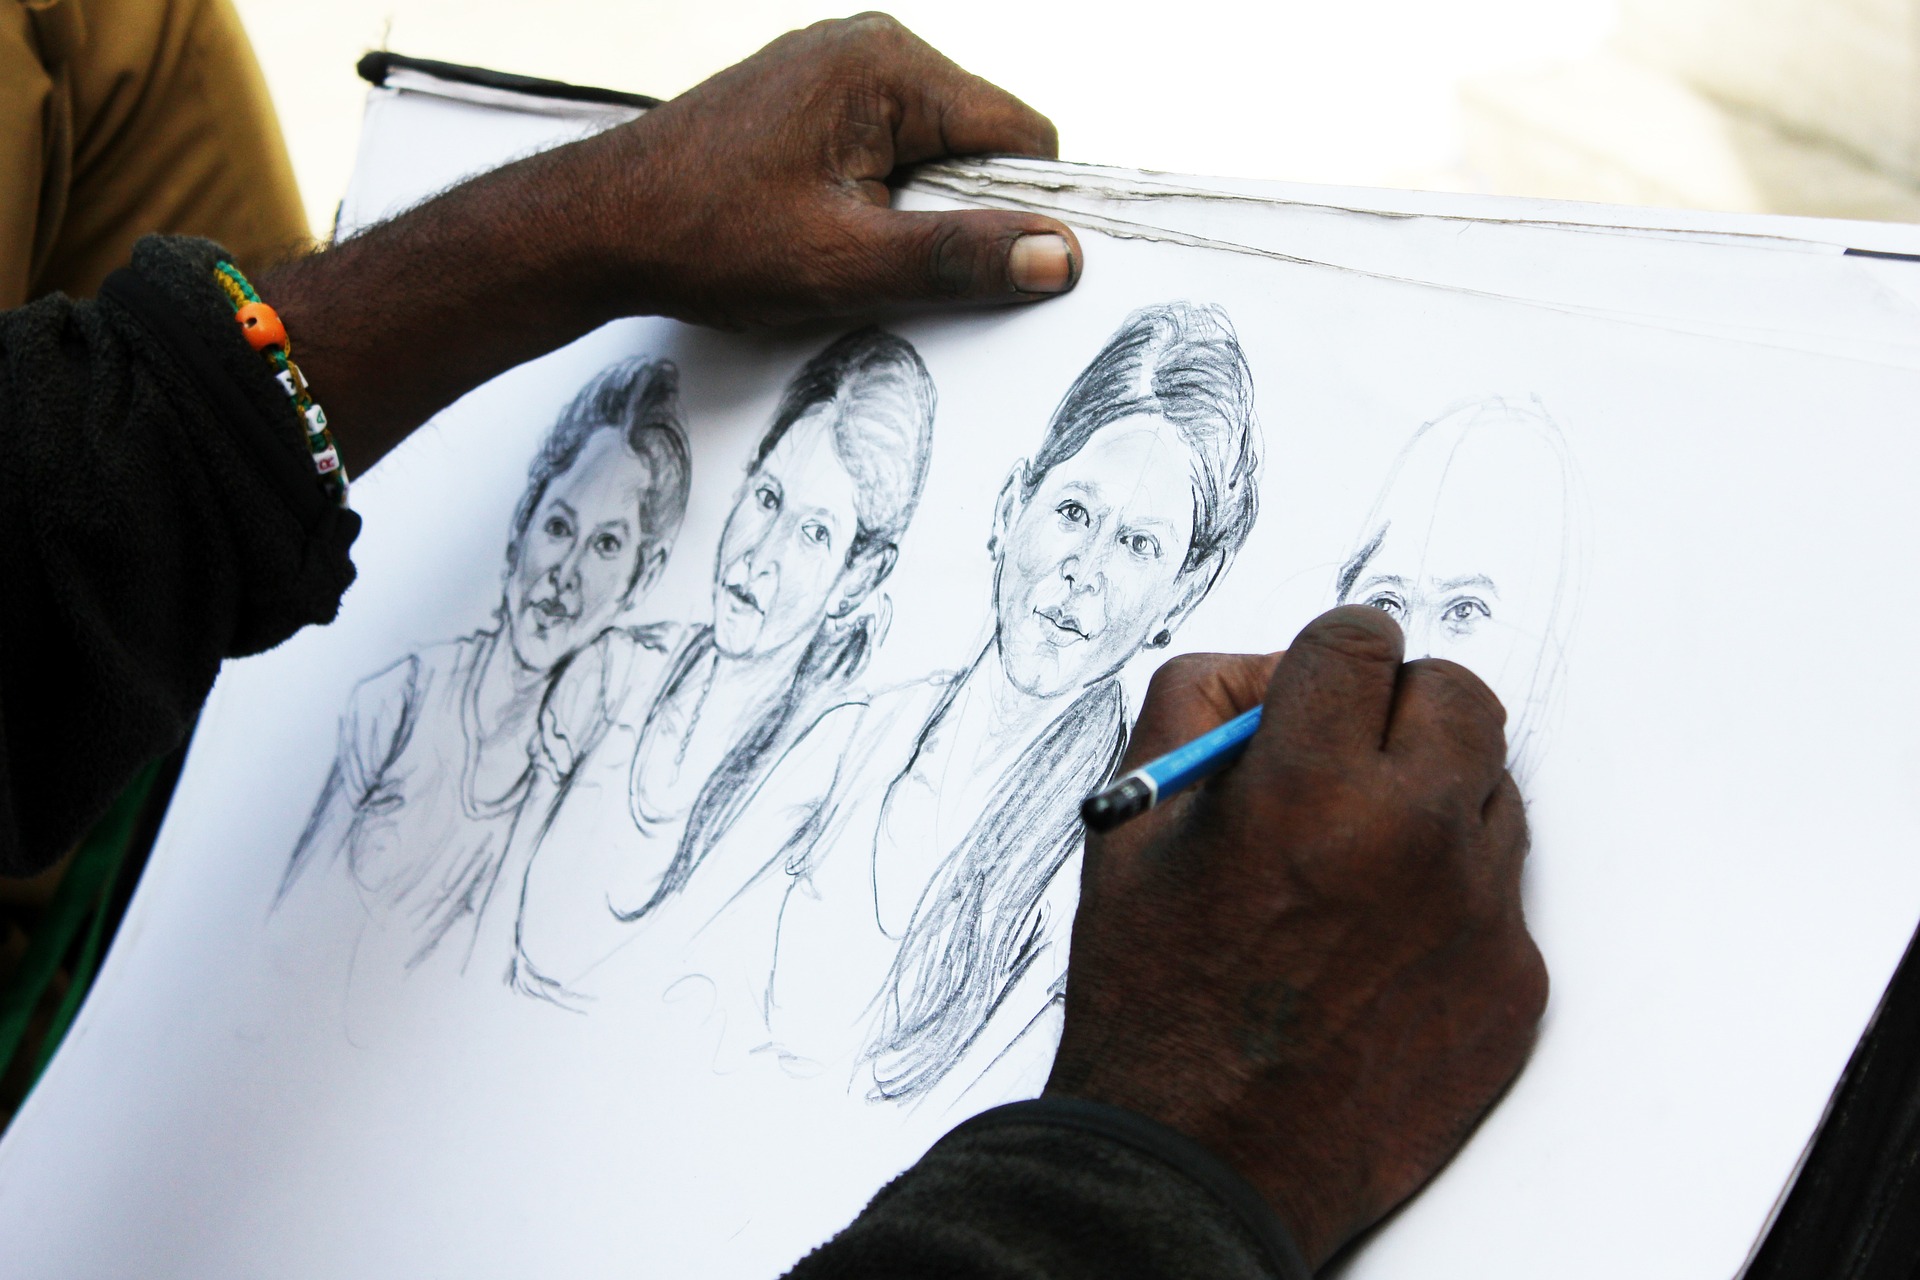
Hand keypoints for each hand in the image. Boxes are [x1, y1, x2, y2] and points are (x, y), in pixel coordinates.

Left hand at [264, 14, 1076, 469]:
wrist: (596, 224)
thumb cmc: (707, 238)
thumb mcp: (846, 263)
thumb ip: (960, 257)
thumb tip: (1058, 255)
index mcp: (890, 68)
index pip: (1021, 134)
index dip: (1024, 210)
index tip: (992, 269)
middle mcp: (868, 45)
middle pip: (978, 140)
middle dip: (958, 211)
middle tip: (887, 263)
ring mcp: (835, 65)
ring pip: (930, 149)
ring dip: (912, 210)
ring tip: (842, 246)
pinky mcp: (809, 94)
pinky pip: (883, 146)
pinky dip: (875, 197)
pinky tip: (822, 230)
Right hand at [1047, 606, 1547, 1266]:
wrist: (1204, 1158)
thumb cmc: (1157, 997)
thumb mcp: (1133, 824)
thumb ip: (1198, 706)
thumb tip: (1276, 671)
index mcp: (1309, 787)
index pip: (1364, 639)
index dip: (1331, 655)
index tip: (1321, 682)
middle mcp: (1412, 838)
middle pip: (1460, 693)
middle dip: (1401, 706)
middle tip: (1351, 754)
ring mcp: (1477, 913)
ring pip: (1492, 788)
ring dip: (1432, 799)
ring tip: (1353, 866)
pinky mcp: (1515, 981)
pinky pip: (1502, 890)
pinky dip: (1448, 896)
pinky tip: (1376, 945)